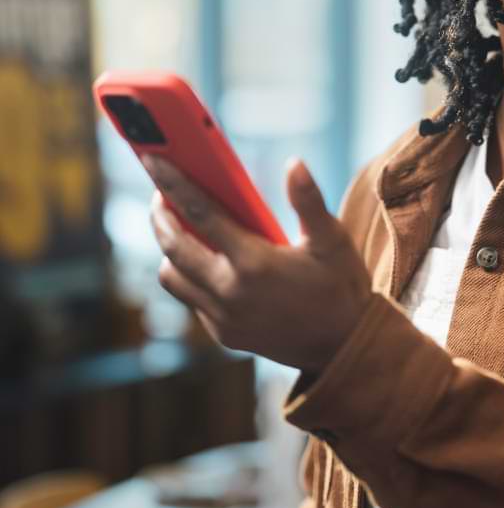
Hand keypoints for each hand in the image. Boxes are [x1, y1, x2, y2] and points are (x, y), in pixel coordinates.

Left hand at [144, 155, 372, 372]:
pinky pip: (192, 301)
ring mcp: (224, 318)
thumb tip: (294, 163)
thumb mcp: (332, 240)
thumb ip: (309, 201)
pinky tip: (208, 264)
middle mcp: (231, 292)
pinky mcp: (224, 335)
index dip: (173, 184)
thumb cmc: (342, 287)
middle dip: (160, 217)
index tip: (154, 161)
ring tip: (181, 231)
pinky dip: (191, 278)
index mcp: (255, 263)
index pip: (201, 214)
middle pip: (172, 248)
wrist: (345, 346)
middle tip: (160, 196)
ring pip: (172, 279)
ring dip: (170, 252)